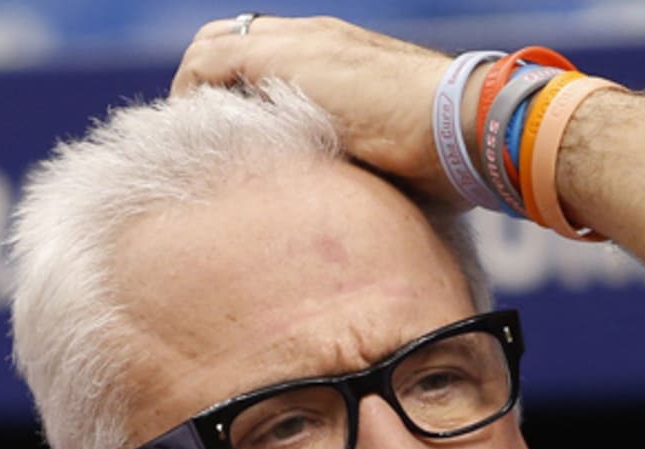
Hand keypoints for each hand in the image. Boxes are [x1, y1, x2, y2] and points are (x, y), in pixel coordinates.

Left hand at [173, 15, 456, 199]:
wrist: (458, 124)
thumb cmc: (445, 153)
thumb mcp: (395, 156)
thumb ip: (366, 166)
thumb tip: (364, 213)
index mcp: (342, 56)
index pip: (274, 58)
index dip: (245, 92)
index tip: (234, 139)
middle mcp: (314, 39)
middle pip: (232, 41)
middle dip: (208, 87)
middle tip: (199, 140)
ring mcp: (297, 45)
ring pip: (212, 46)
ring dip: (194, 93)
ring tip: (186, 142)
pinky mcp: (281, 61)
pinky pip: (208, 66)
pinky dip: (190, 96)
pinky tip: (189, 136)